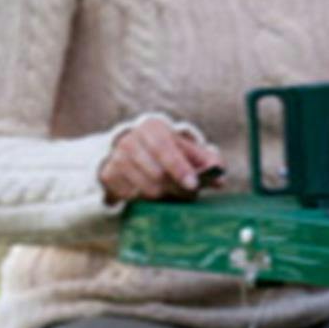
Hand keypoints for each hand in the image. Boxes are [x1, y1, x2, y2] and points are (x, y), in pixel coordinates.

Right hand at [98, 117, 222, 205]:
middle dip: (177, 188)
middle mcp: (130, 140)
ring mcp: (115, 158)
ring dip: (164, 197)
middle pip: (156, 173)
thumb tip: (220, 176)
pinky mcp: (107, 176)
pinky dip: (146, 200)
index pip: (165, 149)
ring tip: (174, 194)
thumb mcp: (186, 148)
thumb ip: (205, 160)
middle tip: (190, 195)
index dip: (180, 168)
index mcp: (152, 127)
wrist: (132, 150)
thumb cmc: (167, 149)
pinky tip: (153, 193)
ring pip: (145, 189)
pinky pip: (132, 197)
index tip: (194, 184)